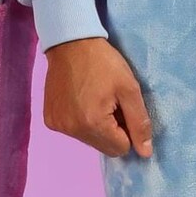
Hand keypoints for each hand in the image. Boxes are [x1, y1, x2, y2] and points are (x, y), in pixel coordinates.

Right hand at [43, 36, 152, 157]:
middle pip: (104, 147)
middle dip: (112, 130)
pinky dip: (80, 121)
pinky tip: (80, 100)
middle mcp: (72, 130)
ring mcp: (58, 126)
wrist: (70, 43)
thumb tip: (145, 153)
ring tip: (95, 99)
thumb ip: (139, 123)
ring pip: (89, 140)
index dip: (127, 130)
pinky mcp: (50, 120)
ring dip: (97, 127)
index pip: (121, 148)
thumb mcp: (129, 89)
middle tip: (110, 103)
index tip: (121, 107)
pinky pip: (73, 131)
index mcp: (93, 124)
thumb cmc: (103, 63)